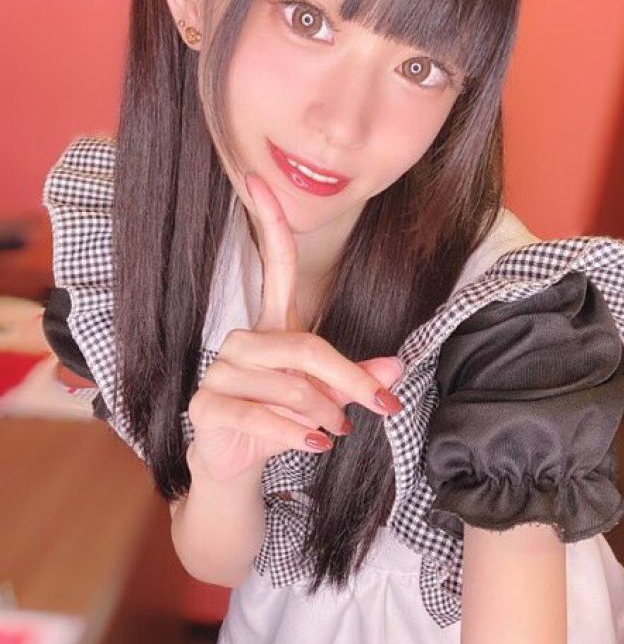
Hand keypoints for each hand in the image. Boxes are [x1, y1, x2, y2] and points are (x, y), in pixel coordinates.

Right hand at [186, 171, 403, 481]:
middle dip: (348, 379)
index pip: (274, 264)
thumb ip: (354, 377)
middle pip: (305, 346)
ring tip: (335, 431)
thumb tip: (396, 368)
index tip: (260, 181)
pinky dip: (297, 434)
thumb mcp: (325, 395)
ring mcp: (220, 371)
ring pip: (290, 385)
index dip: (269, 223)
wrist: (235, 462)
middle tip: (378, 406)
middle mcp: (244, 339)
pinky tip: (315, 445)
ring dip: (325, 413)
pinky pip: (262, 416)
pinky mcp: (207, 405)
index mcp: (272, 325)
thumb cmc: (281, 418)